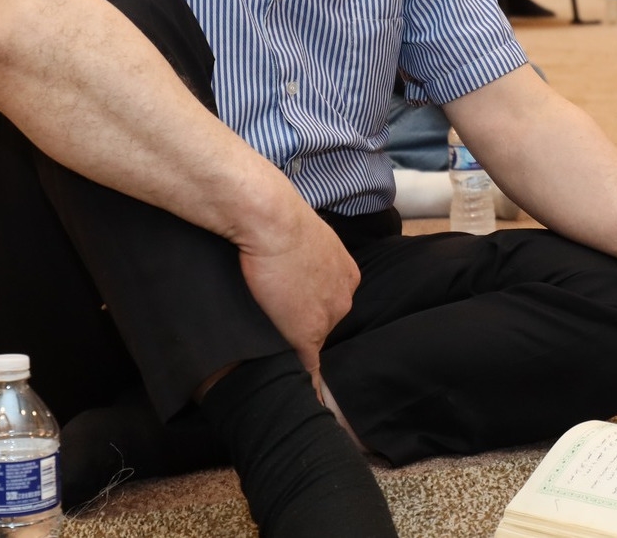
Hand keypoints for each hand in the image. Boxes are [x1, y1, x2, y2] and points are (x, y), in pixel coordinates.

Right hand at [234, 200, 360, 400]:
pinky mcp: (306, 335)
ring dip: (299, 348)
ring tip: (282, 355)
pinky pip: (311, 368)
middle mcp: (344, 297)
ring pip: (315, 341)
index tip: (298, 308)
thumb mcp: (303, 233)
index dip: (312, 306)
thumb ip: (305, 252)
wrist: (270, 221)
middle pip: (327, 322)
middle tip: (280, 320)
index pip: (332, 301)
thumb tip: (290, 256)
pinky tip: (307, 399)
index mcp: (346, 273)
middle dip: (306, 324)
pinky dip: (309, 386)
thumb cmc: (278, 217)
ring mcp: (327, 318)